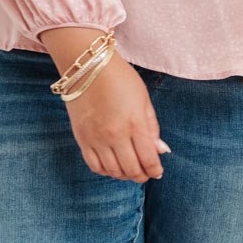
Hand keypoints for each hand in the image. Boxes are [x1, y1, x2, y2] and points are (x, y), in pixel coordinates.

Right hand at [37, 28, 168, 181]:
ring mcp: (96, 138)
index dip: (155, 170)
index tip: (157, 172)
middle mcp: (115, 135)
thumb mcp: (144, 99)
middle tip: (145, 173)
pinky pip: (94, 165)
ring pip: (113, 171)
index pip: (148, 159)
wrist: (88, 66)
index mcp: (135, 123)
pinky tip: (112, 166)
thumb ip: (152, 127)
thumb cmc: (120, 78)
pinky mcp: (82, 138)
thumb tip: (160, 151)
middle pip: (131, 169)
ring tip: (130, 170)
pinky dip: (105, 171)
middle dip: (141, 175)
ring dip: (124, 175)